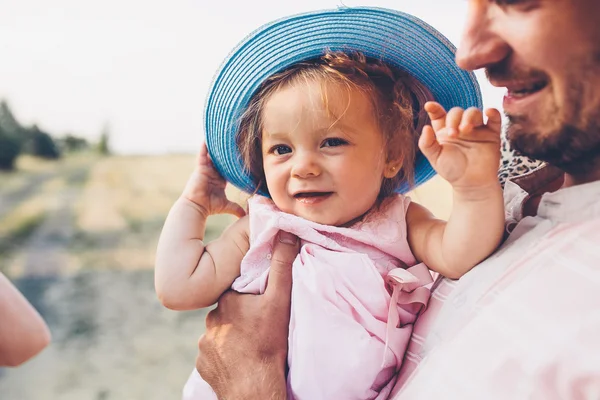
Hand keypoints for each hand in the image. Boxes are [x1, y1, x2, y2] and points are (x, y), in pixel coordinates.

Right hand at [182, 142, 244, 217]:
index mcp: (219, 180)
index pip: (228, 168)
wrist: (197, 206)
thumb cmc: (210, 206)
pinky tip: (207, 137)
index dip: (233, 162)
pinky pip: (202, 154)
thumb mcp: (226, 205)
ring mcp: (206, 169)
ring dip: (215, 146)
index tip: (241, 155)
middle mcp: (212, 173)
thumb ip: (236, 208)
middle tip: (233, 140)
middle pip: (221, 159)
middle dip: (225, 151)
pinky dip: (204, 146)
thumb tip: (246, 216)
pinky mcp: (200, 167)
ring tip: (220, 133)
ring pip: (212, 155)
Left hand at [196, 231, 299, 399]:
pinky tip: (239, 358)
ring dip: (233, 335)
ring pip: (220, 332)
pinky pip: (214, 353)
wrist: (253, 387)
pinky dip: (225, 354)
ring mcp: (204, 343)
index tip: (261, 303)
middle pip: (228, 311)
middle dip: (241, 314)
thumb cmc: (268, 342)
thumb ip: (282, 264)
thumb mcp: (280, 300)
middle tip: (259, 324)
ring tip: (251, 343)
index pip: (237, 290)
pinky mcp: (203, 364)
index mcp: (227, 299)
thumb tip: (284, 231)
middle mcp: (211, 319)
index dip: (250, 295)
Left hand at [419, 102, 501, 190]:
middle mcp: (460, 127)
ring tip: (466, 130)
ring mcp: (477, 129)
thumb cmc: (452, 171)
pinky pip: (494, 119)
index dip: (434, 108)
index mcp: (445, 131)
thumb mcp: (435, 158)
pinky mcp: (491, 134)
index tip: (429, 106)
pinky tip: (489, 112)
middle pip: (457, 112)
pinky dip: (493, 113)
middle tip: (453, 134)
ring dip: (469, 117)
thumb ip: (427, 144)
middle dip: (454, 119)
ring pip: (474, 112)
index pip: (439, 115)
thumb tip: (425, 127)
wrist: (471, 183)